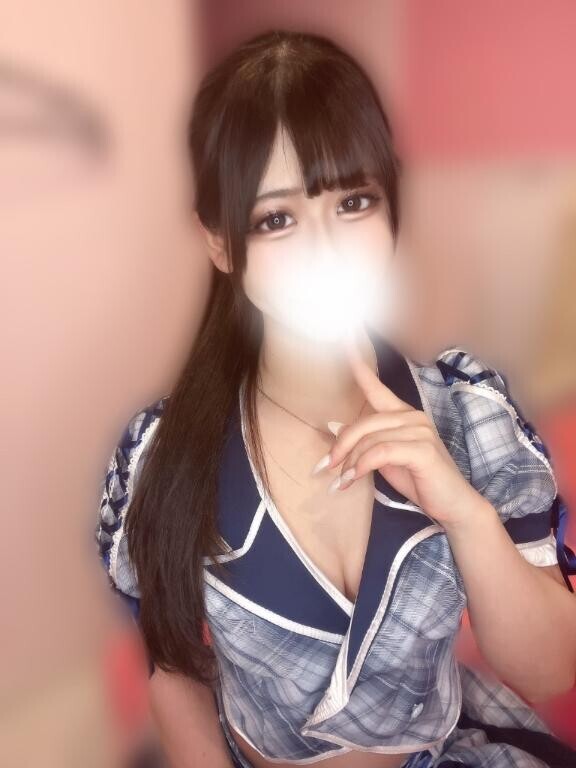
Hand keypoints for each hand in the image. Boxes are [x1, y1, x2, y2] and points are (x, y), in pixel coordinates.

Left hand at [312, 331, 486, 527]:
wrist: (452, 505)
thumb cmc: (420, 481)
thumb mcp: (385, 461)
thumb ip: (365, 444)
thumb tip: (336, 430)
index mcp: (402, 415)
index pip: (375, 386)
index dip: (357, 363)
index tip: (345, 334)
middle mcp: (412, 417)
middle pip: (362, 423)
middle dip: (341, 447)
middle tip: (326, 468)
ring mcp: (419, 430)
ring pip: (369, 440)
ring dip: (350, 463)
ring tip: (343, 480)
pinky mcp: (422, 448)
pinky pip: (380, 452)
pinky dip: (362, 466)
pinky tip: (354, 479)